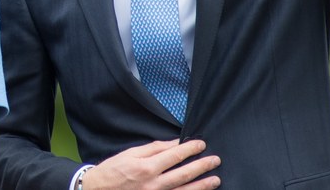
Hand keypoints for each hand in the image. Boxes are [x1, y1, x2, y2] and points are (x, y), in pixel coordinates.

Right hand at [83, 139, 220, 189]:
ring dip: (202, 186)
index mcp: (146, 167)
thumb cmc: (113, 170)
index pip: (174, 156)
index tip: (201, 144)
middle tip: (215, 160)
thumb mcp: (130, 153)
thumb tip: (173, 143)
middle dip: (202, 166)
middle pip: (184, 174)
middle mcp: (153, 184)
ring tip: (215, 180)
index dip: (190, 149)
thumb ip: (153, 148)